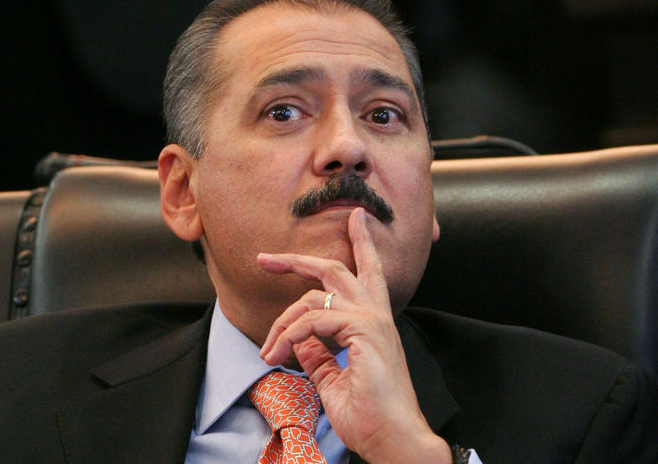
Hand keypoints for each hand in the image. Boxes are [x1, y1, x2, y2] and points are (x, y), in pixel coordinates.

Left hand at [257, 208, 451, 463]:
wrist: (392, 439)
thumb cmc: (369, 415)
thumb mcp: (333, 380)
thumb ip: (319, 356)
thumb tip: (300, 340)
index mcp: (373, 322)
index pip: (366, 272)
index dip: (361, 243)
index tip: (356, 219)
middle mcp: (375, 313)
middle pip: (335, 268)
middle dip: (297, 259)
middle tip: (265, 258)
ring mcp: (371, 319)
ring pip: (316, 294)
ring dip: (283, 320)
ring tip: (267, 350)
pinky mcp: (363, 330)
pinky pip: (313, 319)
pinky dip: (289, 334)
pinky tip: (278, 352)